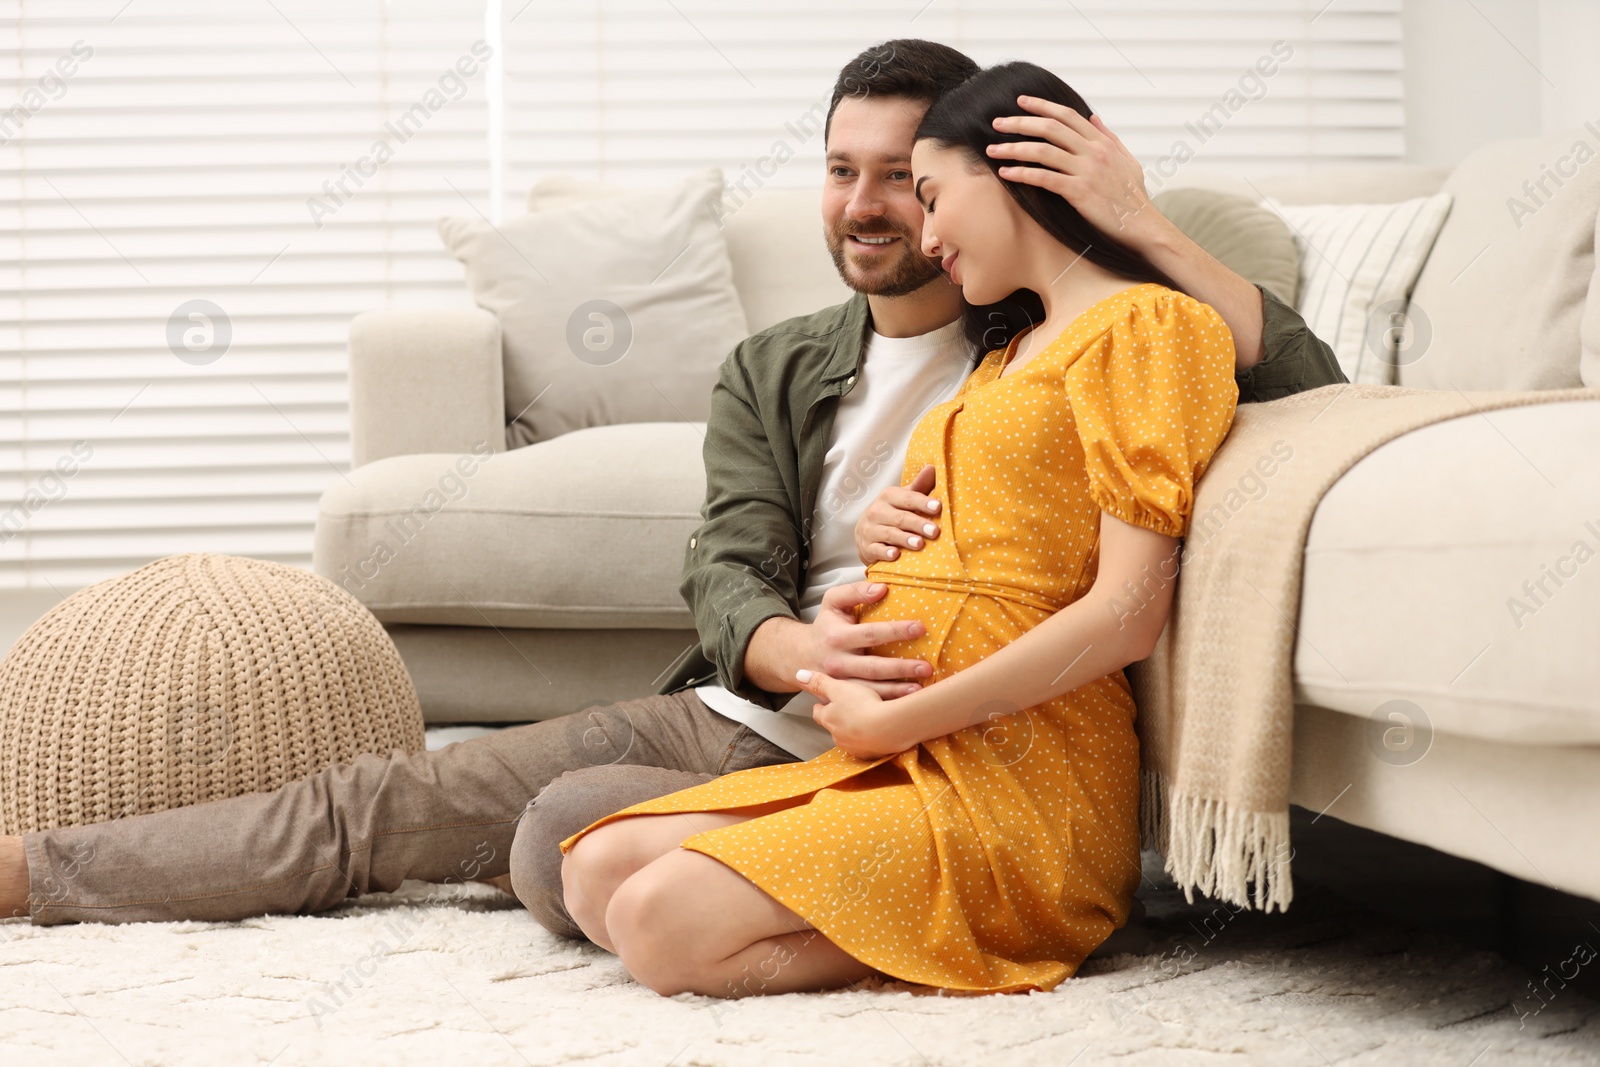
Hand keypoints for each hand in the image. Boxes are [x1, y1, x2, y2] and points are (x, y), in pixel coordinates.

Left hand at [796, 668, 910, 759]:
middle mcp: (837, 736)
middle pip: (833, 727)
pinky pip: (866, 746)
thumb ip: (820, 682)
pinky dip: (869, 740)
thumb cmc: (862, 704)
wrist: (888, 728)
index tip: (825, 701)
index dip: (821, 706)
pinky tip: (879, 732)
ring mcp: (853, 747)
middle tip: (848, 709)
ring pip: (849, 738)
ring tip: (866, 720)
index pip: (818, 713)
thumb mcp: (839, 688)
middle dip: (838, 719)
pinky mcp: (869, 755)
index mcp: (828, 719)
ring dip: (855, 730)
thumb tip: (798, 675)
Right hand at [799, 581, 931, 698]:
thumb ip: (855, 591)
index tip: (920, 628)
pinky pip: (865, 703)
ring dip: (896, 691)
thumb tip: (882, 588)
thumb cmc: (825, 626)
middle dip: (901, 667)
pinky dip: (886, 703)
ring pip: (870, 690)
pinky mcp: (841, 699)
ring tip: (920, 690)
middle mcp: (838, 662)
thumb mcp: (832, 602)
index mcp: (838, 637)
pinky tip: (906, 703)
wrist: (799, 655)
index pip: (870, 633)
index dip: (895, 631)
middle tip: (926, 667)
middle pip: (873, 667)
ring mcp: (839, 684)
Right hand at [854, 463, 941, 565]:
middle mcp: (877, 511)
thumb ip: (919, 486)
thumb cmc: (892, 512)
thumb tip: (933, 467)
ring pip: (889, 534)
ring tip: (919, 544)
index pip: (908, 498)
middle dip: (918, 524)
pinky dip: (885, 553)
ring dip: (904, 539)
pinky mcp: (867, 547)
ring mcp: (870, 530)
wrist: (866, 532)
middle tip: (934, 531)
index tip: (938, 507)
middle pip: (900, 518)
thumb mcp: (903, 498)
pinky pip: (876, 550)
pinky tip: (895, 555)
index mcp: (889, 496)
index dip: (923, 502)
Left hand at [985, 96, 1169, 245]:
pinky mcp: (1080, 192)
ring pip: (1043, 151)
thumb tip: (1094, 117)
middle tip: (996, 122)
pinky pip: (1045, 178)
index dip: (1042, 106)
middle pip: (1050, 128)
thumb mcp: (1127, 160)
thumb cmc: (1133, 197)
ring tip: (992, 150)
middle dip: (1019, 122)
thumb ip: (1109, 137)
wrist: (1143, 225)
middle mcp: (1094, 152)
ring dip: (1013, 148)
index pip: (1067, 116)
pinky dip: (1022, 173)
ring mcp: (1087, 171)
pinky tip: (1006, 173)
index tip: (1020, 101)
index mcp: (1102, 142)